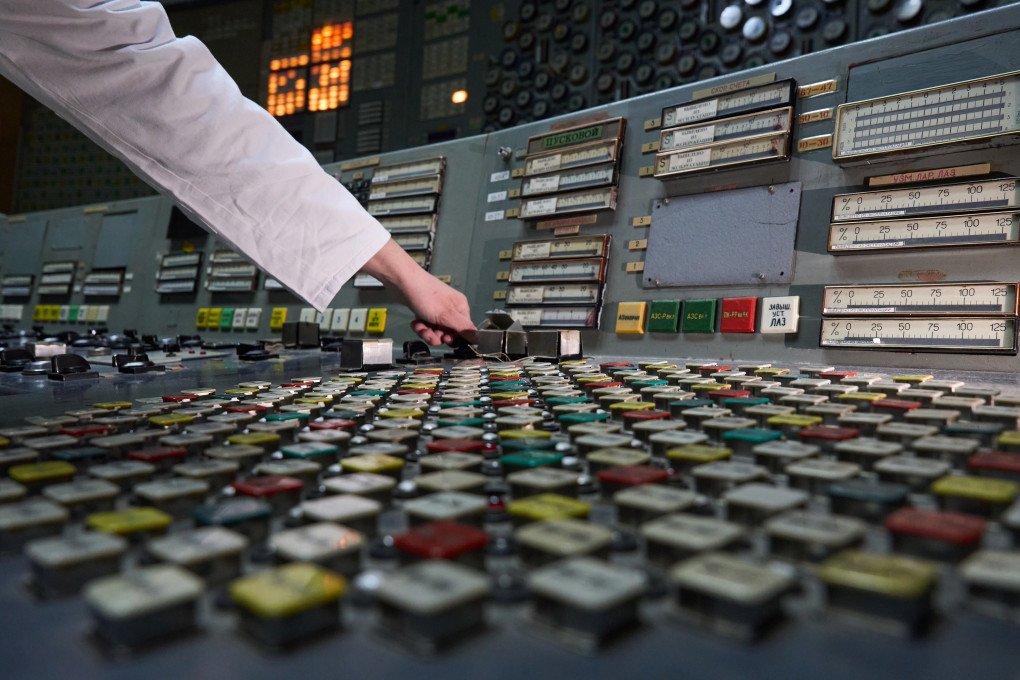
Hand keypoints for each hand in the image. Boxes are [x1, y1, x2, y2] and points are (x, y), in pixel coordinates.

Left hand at [361, 239, 476, 345]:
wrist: (402, 282)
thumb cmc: (426, 295)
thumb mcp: (446, 315)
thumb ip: (463, 328)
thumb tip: (478, 338)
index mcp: (460, 307)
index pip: (464, 329)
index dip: (455, 337)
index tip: (445, 339)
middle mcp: (450, 308)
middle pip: (448, 332)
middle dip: (437, 336)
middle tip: (429, 333)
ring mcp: (436, 310)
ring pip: (435, 330)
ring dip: (427, 332)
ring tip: (420, 327)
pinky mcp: (424, 311)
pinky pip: (426, 325)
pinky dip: (420, 326)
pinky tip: (415, 323)